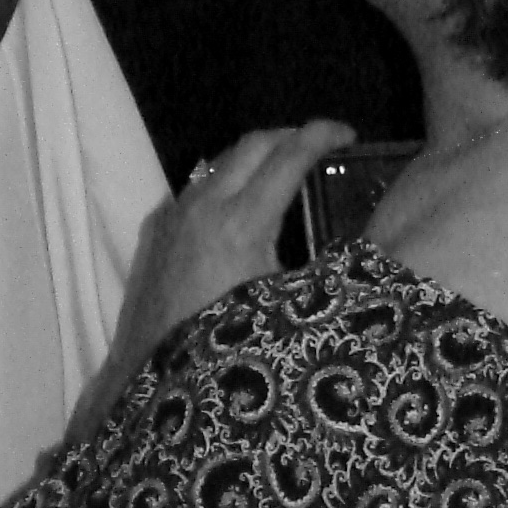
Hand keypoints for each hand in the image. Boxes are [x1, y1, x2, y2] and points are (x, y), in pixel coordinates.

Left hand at [104, 120, 354, 396]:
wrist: (153, 373)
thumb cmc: (228, 345)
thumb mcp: (288, 305)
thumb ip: (319, 267)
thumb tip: (355, 249)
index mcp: (241, 221)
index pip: (288, 158)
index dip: (322, 136)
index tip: (348, 134)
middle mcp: (203, 206)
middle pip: (252, 145)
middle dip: (290, 135)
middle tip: (320, 145)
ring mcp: (174, 214)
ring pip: (219, 162)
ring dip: (255, 157)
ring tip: (286, 169)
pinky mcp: (156, 230)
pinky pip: (196, 186)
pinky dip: (226, 180)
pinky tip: (243, 202)